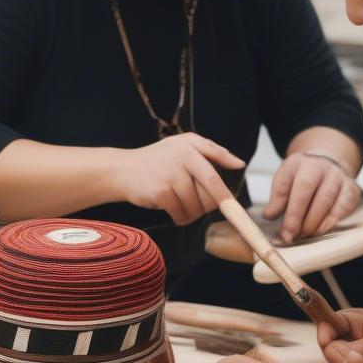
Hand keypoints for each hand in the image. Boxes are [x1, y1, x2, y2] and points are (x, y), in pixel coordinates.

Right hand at [110, 133, 242, 225]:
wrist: (123, 170)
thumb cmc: (160, 159)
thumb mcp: (186, 146)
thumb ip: (213, 151)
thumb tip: (239, 164)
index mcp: (191, 145)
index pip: (213, 173)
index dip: (225, 192)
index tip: (233, 205)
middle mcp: (181, 158)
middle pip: (209, 193)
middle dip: (209, 205)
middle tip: (201, 205)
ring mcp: (170, 175)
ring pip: (196, 206)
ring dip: (193, 212)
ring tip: (184, 205)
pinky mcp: (160, 192)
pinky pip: (181, 213)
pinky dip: (180, 217)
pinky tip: (174, 211)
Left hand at [262, 153, 359, 243]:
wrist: (328, 164)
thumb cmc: (303, 177)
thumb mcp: (286, 181)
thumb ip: (278, 198)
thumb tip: (269, 216)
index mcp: (298, 162)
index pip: (286, 185)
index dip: (282, 210)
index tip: (283, 232)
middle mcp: (319, 165)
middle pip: (306, 190)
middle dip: (298, 218)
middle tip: (292, 236)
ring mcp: (337, 175)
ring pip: (326, 199)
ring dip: (315, 222)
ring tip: (305, 235)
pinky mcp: (351, 187)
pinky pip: (344, 206)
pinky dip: (332, 221)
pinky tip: (322, 230)